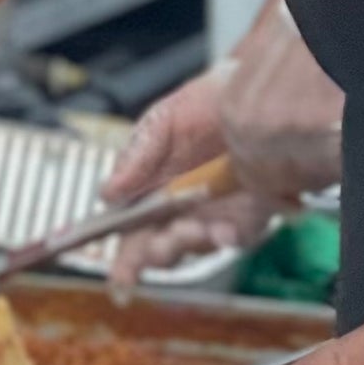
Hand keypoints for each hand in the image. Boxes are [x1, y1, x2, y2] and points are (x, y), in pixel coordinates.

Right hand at [101, 0, 338, 288]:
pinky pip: (238, 236)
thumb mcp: (163, 122)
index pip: (133, 234)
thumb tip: (107, 192)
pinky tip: (221, 226)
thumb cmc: (207, 101)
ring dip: (191, 242)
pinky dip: (227, 236)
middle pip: (164, 247)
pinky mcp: (252, 212)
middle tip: (159, 244)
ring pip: (199, 245)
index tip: (121, 278)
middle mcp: (184, 208)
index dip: (125, 261)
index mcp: (154, 191)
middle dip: (158, 252)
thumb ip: (136, 156)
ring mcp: (217, 212)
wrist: (256, 85)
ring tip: (193, 227)